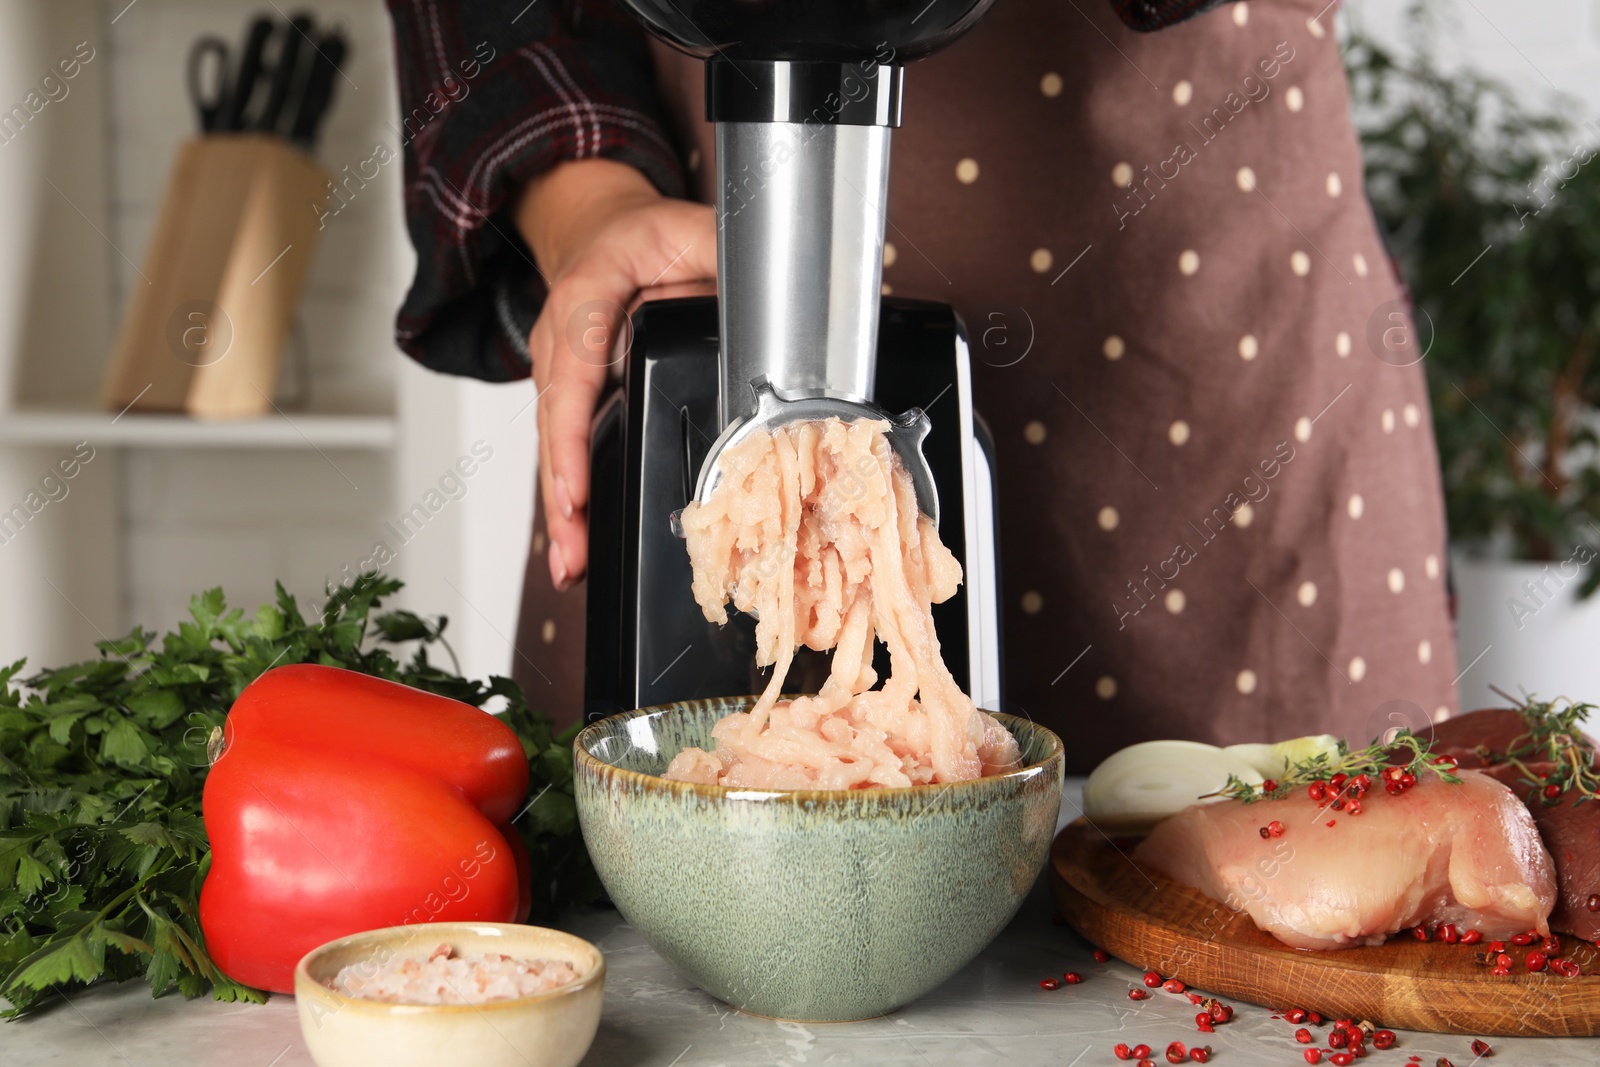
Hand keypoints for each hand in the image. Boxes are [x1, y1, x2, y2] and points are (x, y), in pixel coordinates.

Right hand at [517, 159, 716, 589]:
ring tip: (572, 563)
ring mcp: (558, 372)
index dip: (570, 438)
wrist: (603, 230)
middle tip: (574, 553)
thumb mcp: (693, 228)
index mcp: (584, 299)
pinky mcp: (570, 397)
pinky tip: (578, 542)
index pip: (571, 373)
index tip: (575, 488)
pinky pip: (566, 449)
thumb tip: (776, 297)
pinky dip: (571, 498)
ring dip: (562, 510)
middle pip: (554, 426)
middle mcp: (559, 341)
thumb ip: (724, 256)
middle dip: (563, 497)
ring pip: (554, 447)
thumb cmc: (645, 235)